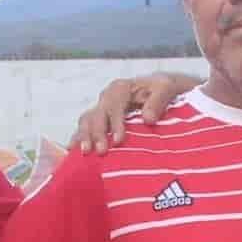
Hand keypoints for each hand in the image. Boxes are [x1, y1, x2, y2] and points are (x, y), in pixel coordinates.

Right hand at [72, 72, 195, 151]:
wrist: (161, 91)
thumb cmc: (164, 90)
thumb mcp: (166, 88)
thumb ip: (158, 100)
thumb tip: (147, 119)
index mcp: (120, 89)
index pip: (114, 106)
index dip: (115, 123)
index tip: (119, 141)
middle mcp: (107, 98)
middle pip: (96, 115)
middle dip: (97, 134)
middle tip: (101, 152)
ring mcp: (101, 109)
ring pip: (86, 121)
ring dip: (84, 137)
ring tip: (85, 153)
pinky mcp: (100, 121)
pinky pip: (85, 129)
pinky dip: (79, 139)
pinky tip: (75, 153)